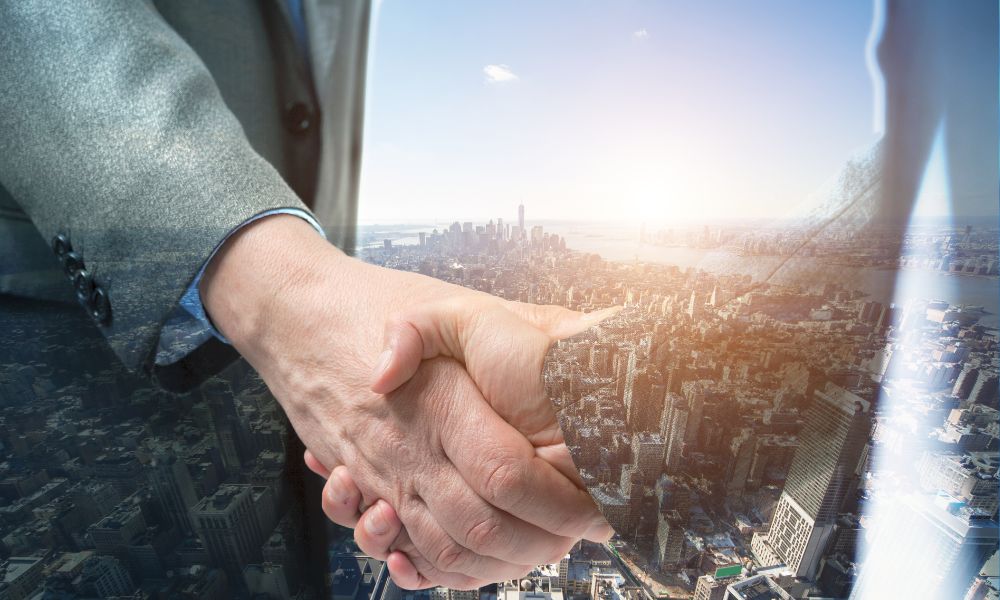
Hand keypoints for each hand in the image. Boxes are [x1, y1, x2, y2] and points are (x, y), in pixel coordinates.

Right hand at [199, 215, 605, 587]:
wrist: (296, 314)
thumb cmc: (375, 305)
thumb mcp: (452, 300)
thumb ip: (510, 320)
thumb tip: (575, 337)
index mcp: (443, 403)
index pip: (508, 473)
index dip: (558, 500)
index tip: (596, 505)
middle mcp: (411, 450)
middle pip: (481, 526)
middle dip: (537, 543)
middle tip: (574, 534)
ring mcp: (383, 474)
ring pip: (441, 548)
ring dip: (491, 562)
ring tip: (533, 547)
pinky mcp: (364, 486)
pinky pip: (395, 547)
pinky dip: (426, 566)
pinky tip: (467, 548)